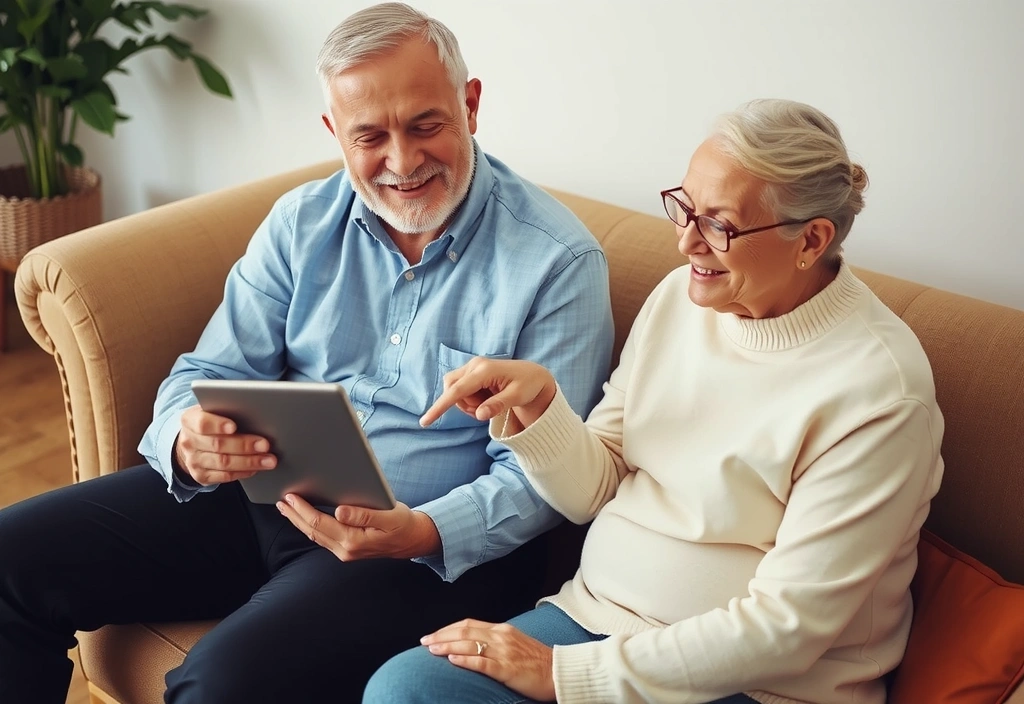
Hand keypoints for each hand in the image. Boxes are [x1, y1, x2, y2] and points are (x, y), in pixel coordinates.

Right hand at [174, 404, 276, 485]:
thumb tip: (257, 414)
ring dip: (249, 462)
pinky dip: (243, 472)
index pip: (202, 423)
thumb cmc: (210, 423)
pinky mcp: (201, 476)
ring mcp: (193, 461)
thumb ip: (227, 411)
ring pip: (223, 462)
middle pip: (218, 444)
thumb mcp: (212, 412)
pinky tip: (256, 468)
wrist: (192, 444)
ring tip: (268, 460)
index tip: (234, 426)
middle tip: (265, 445)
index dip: (218, 425)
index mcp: (189, 420)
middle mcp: (188, 441)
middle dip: (244, 445)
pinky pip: (224, 476)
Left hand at [276, 494, 441, 559]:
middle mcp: (346, 550)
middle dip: (295, 515)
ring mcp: (345, 552)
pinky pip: (323, 538)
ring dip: (300, 521)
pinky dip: (311, 527)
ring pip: (315, 536)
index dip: (303, 510)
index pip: (320, 523)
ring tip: (287, 508)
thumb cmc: (402, 524)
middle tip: (281, 501)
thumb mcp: (388, 515)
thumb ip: (363, 514)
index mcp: (353, 540)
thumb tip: (339, 511)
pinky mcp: (347, 550)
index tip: (291, 497)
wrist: (413, 540)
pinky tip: (305, 519)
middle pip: (313, 530)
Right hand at [420, 358, 556, 431]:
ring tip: (491, 403)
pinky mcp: (472, 373)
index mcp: (484, 370)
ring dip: (469, 404)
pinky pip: (461, 390)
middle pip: (452, 390)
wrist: (534, 376)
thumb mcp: (517, 397)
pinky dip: (470, 400)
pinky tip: (487, 398)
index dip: (440, 406)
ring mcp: (472, 367)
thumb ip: (497, 405)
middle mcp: (475, 365)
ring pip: (455, 392)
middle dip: (465, 405)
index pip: (457, 391)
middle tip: (487, 409)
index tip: (425, 421)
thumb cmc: (528, 385)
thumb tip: (479, 414)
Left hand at [421, 619, 555, 701]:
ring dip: (447, 645)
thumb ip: (496, 641)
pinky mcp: (507, 669)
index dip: (448, 628)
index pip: (468, 623)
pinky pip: (481, 662)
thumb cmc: (537, 661)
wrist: (559, 672)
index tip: (433, 634)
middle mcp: (501, 636)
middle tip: (424, 641)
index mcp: (502, 629)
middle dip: (441, 635)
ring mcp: (504, 652)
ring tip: (431, 649)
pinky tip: (451, 660)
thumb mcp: (515, 643)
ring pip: (469, 643)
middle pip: (464, 631)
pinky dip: (464, 659)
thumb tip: (473, 643)